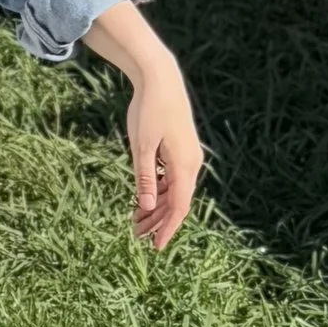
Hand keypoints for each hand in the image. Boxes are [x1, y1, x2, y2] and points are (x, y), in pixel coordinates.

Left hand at [82, 2, 202, 251]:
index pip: (179, 207)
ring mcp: (187, 156)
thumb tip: (147, 208)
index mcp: (184, 165)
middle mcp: (191, 163)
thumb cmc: (149, 111)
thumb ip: (144, 179)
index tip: (156, 247)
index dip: (167, 229)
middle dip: (157, 221)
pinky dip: (158, 190)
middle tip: (136, 236)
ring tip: (136, 222)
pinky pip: (172, 178)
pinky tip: (142, 199)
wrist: (160, 78)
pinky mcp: (181, 149)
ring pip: (174, 191)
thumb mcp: (141, 147)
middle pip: (177, 202)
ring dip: (156, 207)